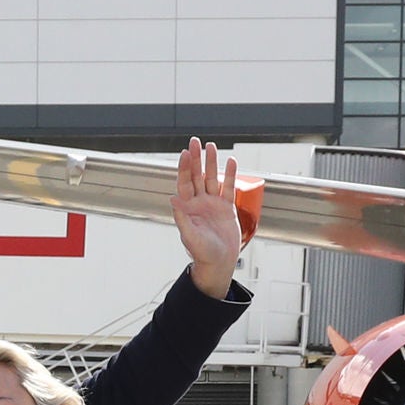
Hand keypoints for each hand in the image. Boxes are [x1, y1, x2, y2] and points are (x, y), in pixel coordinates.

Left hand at [171, 137, 245, 299]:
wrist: (219, 262)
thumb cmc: (202, 253)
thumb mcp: (190, 236)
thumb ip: (182, 217)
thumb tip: (173, 199)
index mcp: (188, 208)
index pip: (185, 183)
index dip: (184, 168)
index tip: (185, 153)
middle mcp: (199, 203)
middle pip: (197, 176)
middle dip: (195, 159)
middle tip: (195, 142)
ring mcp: (213, 204)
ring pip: (212, 178)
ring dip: (212, 163)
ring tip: (212, 147)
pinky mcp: (227, 208)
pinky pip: (229, 188)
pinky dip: (230, 175)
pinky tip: (231, 163)